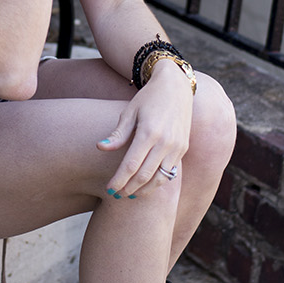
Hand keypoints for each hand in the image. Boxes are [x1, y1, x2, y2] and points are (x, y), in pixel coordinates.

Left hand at [96, 63, 193, 198]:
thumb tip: (101, 148)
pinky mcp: (183, 148)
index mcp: (148, 132)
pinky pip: (170, 172)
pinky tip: (146, 184)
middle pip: (144, 176)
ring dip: (144, 190)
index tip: (109, 189)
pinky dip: (157, 181)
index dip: (118, 180)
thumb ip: (118, 134)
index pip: (131, 165)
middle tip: (116, 195)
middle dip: (129, 189)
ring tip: (131, 194)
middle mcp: (165, 142)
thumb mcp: (130, 112)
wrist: (176, 87)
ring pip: (160, 179)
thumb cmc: (148, 98)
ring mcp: (177, 146)